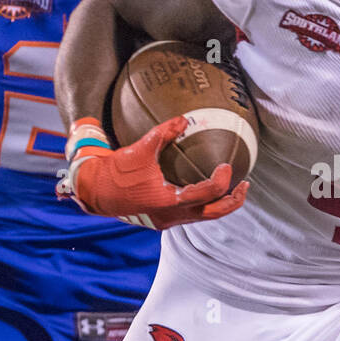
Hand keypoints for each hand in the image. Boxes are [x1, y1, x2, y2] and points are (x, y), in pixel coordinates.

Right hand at [69, 116, 247, 228]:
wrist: (95, 192)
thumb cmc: (116, 172)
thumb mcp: (140, 149)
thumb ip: (164, 132)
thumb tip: (185, 119)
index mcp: (169, 201)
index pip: (208, 193)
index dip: (223, 180)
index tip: (226, 165)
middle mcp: (172, 216)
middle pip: (214, 214)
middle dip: (233, 201)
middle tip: (245, 186)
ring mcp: (168, 221)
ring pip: (204, 217)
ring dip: (220, 203)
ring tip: (233, 188)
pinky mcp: (164, 219)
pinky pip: (192, 215)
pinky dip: (204, 204)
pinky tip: (207, 190)